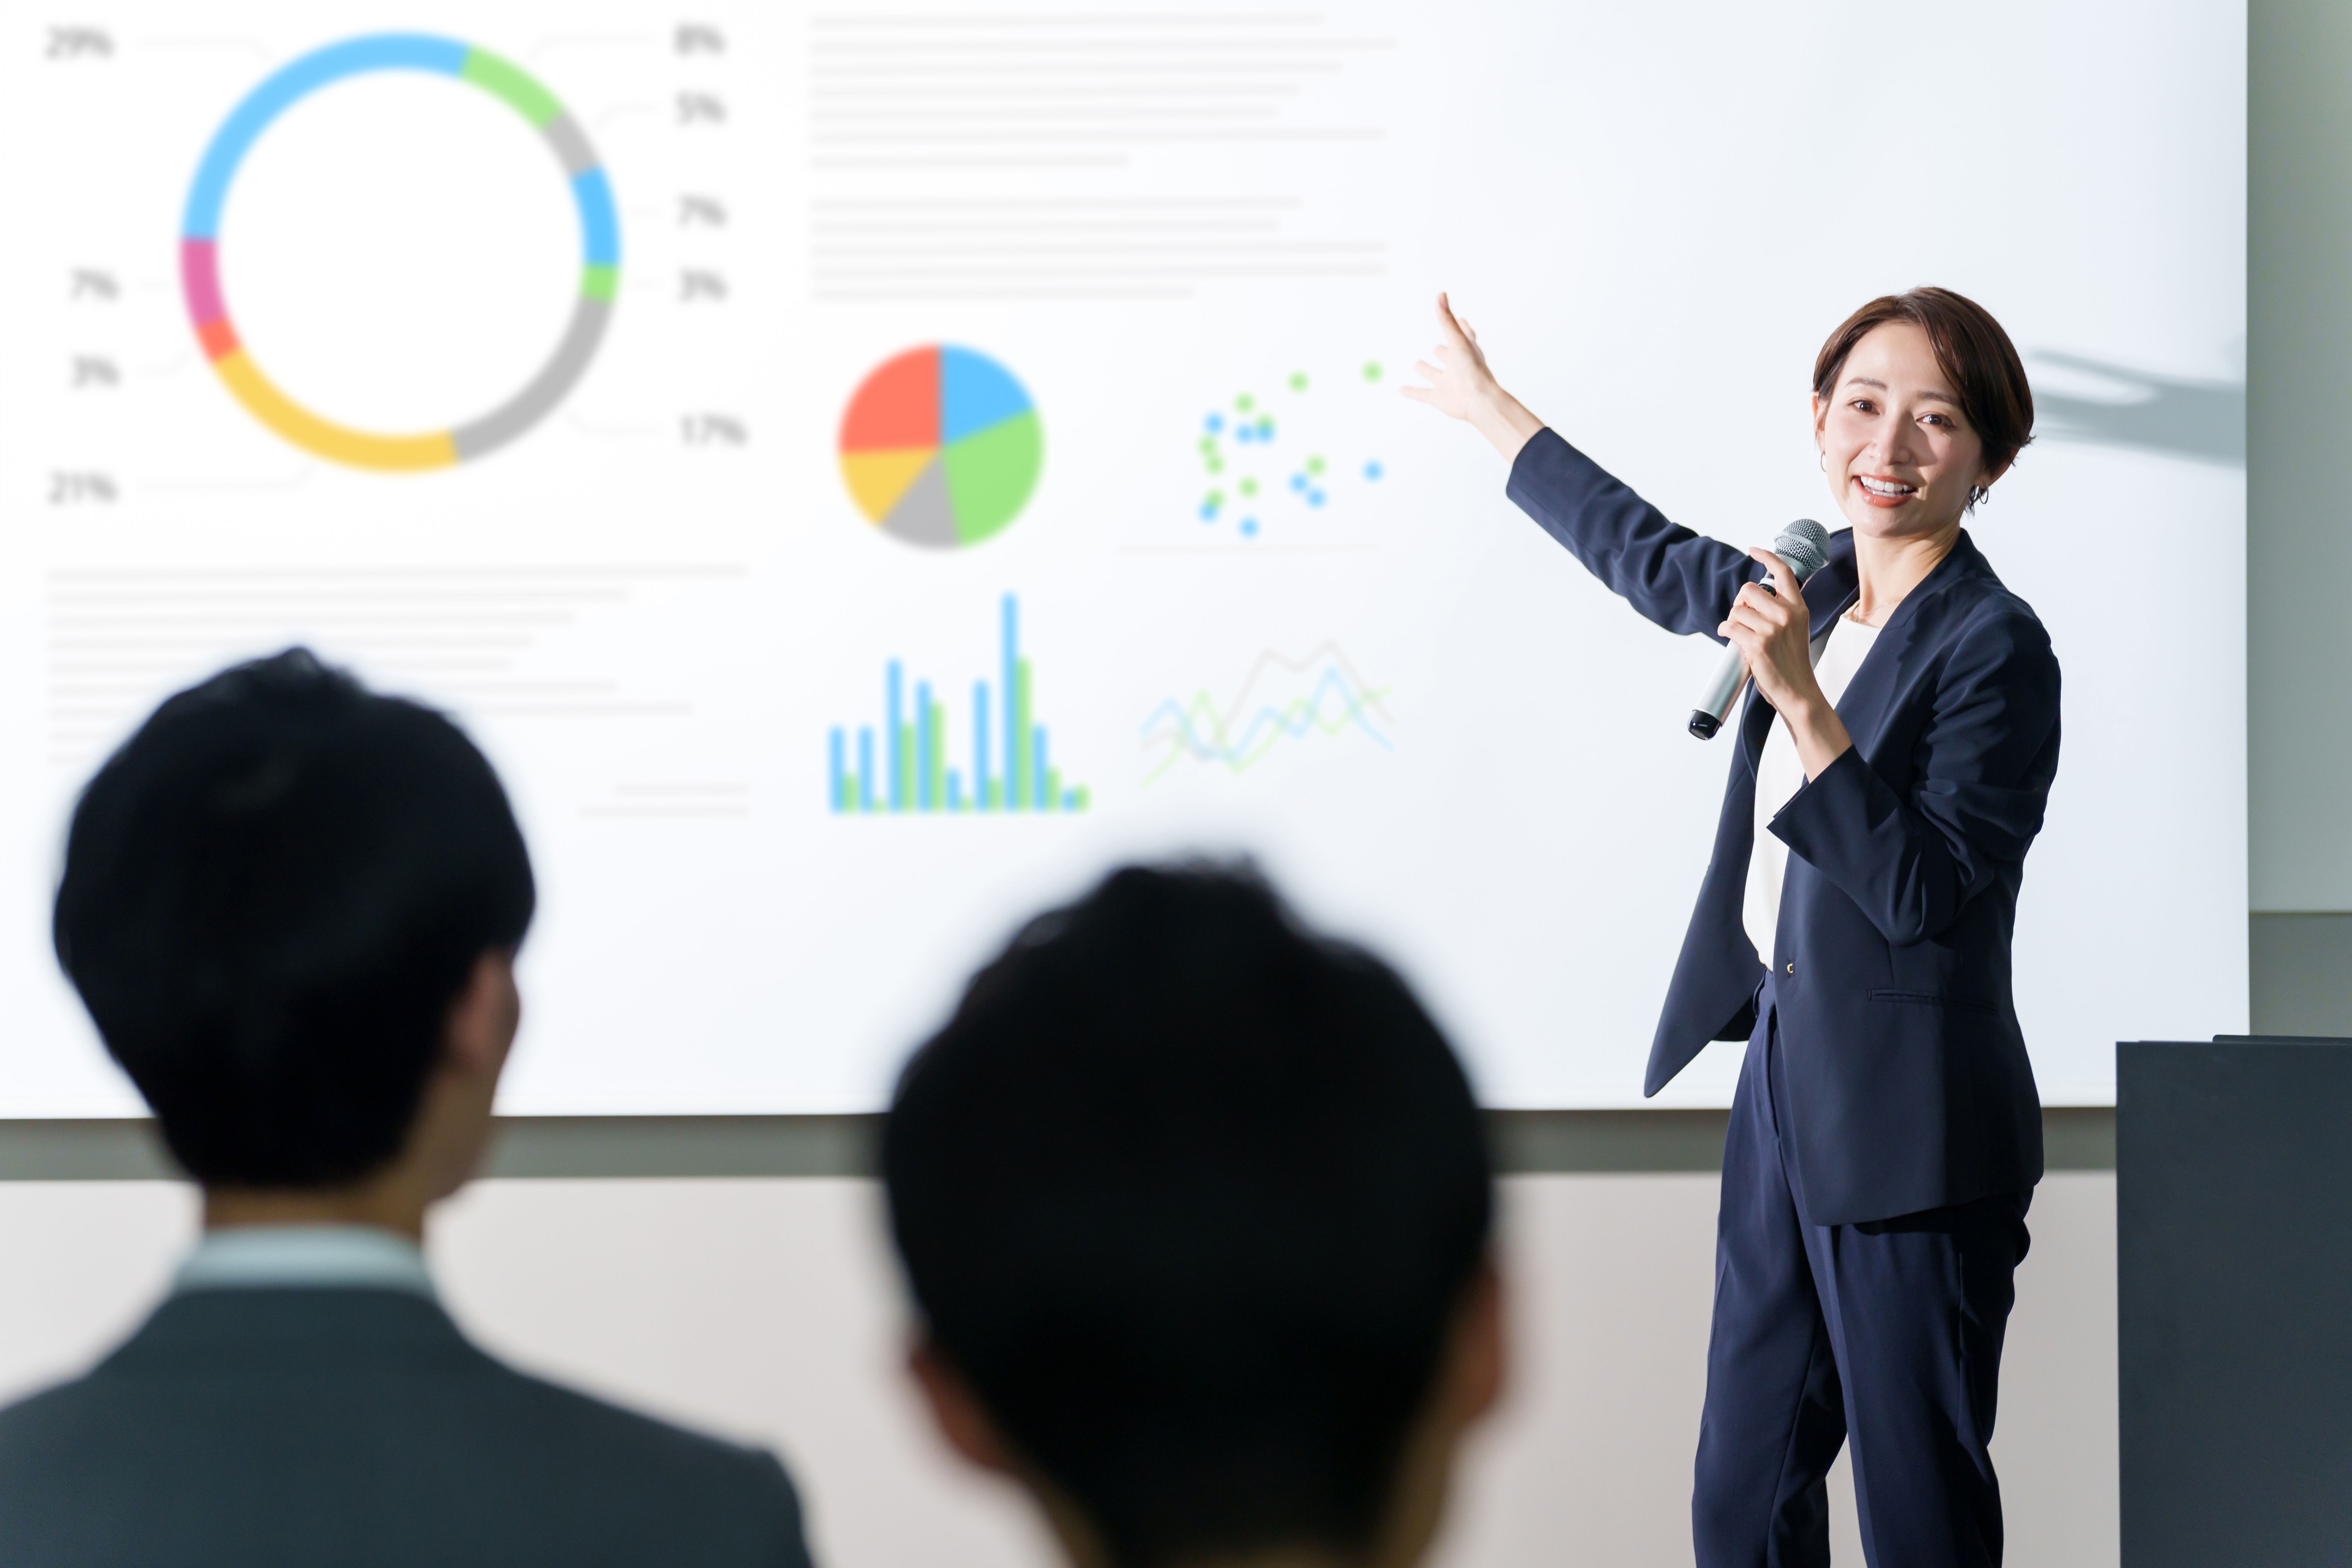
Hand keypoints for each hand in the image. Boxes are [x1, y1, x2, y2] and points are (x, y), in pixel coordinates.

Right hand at [1400, 293, 1546, 459]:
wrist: (1479, 402)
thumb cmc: (1472, 370)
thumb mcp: (1457, 341)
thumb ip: (1447, 320)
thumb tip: (1441, 295)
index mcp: (1466, 351)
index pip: (1465, 335)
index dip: (1462, 328)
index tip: (1460, 320)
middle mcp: (1458, 366)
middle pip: (1449, 356)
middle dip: (1443, 352)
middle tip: (1439, 348)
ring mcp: (1448, 383)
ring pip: (1434, 375)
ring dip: (1426, 370)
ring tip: (1418, 364)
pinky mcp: (1439, 398)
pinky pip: (1422, 393)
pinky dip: (1411, 391)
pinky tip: (1401, 389)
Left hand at [1720, 548, 1852, 777]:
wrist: (1798, 692)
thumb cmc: (1792, 664)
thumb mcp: (1794, 630)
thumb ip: (1779, 612)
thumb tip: (1750, 602)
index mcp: (1798, 608)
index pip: (1783, 573)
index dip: (1766, 557)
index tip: (1753, 550)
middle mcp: (1787, 614)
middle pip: (1749, 590)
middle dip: (1740, 603)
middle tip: (1742, 618)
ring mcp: (1773, 628)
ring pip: (1736, 610)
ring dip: (1732, 621)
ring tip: (1740, 634)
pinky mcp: (1757, 644)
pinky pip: (1729, 627)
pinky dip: (1725, 631)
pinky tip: (1730, 638)